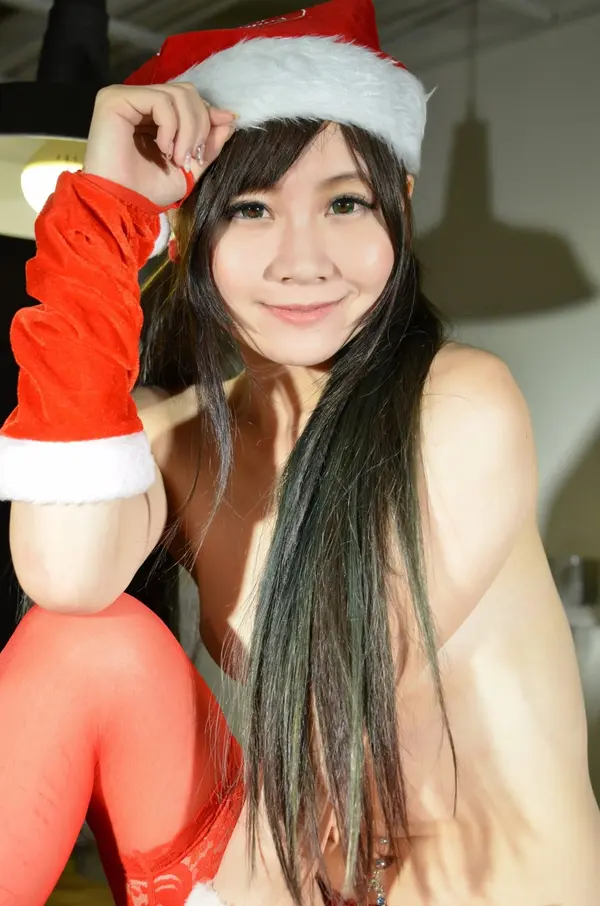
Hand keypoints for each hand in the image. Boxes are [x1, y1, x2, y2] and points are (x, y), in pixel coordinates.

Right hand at [83, 83, 236, 207]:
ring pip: (177, 94)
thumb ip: (208, 144)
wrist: (121, 205)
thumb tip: (229, 118)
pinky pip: (160, 100)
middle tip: (193, 157)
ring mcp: (126, 97)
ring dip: (188, 130)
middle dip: (200, 125)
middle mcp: (139, 102)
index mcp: (153, 116)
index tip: (224, 130)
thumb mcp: (189, 169)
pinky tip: (163, 148)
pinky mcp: (116, 98)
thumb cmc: (149, 192)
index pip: (188, 99)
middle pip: (186, 92)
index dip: (208, 115)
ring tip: (179, 158)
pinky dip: (171, 127)